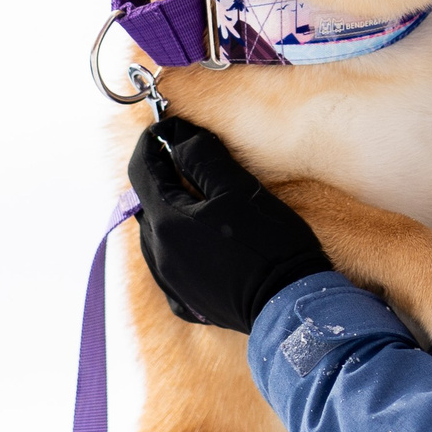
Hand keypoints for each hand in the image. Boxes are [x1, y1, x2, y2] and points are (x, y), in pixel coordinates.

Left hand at [128, 116, 333, 332]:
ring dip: (170, 211)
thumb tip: (177, 135)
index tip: (168, 127)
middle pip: (147, 203)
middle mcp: (158, 255)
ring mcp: (170, 282)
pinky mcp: (185, 302)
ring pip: (156, 235)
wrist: (289, 304)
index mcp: (167, 223)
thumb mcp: (239, 189)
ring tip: (200, 199)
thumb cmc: (270, 242)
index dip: (152, 143)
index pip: (142, 171)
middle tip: (190, 158)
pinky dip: (180, 245)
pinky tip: (204, 241)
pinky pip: (170, 265)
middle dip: (163, 176)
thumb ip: (203, 158)